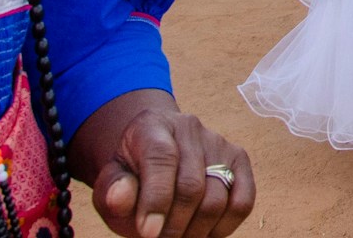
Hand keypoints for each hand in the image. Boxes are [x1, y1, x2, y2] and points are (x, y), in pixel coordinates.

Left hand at [88, 105, 254, 237]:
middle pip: (192, 185)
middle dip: (175, 225)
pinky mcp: (239, 160)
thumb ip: (112, 189)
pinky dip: (224, 227)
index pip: (162, 158)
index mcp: (153, 126)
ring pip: (218, 198)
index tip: (148, 233)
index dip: (156, 199)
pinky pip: (243, 202)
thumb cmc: (130, 175)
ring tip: (179, 236)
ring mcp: (219, 143)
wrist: (152, 157)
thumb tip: (120, 195)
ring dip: (196, 230)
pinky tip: (203, 231)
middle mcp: (190, 128)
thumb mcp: (110, 182)